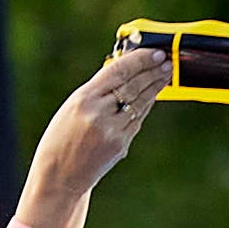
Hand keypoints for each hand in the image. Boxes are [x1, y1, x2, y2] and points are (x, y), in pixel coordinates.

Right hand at [14, 45, 164, 227]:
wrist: (60, 174)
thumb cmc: (62, 137)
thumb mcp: (73, 107)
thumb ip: (97, 92)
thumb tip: (122, 73)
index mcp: (83, 99)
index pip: (117, 73)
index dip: (139, 61)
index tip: (155, 53)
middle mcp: (99, 114)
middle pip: (133, 87)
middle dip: (152, 72)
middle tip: (167, 61)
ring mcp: (113, 131)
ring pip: (139, 104)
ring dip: (155, 87)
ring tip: (166, 74)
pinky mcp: (122, 145)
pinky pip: (137, 121)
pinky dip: (145, 106)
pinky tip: (152, 95)